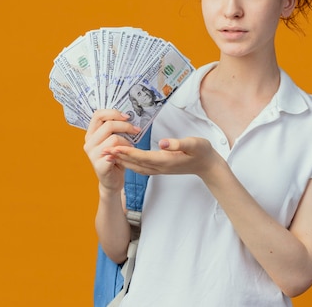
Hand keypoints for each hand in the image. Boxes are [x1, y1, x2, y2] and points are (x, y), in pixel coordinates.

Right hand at [83, 109, 140, 192]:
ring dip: (127, 142)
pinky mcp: (99, 165)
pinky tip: (126, 155)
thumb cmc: (114, 158)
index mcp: (91, 134)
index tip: (126, 116)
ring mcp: (92, 154)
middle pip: (109, 125)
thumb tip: (128, 116)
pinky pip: (116, 152)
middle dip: (126, 126)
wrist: (111, 180)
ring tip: (128, 147)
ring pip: (115, 138)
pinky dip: (125, 151)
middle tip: (136, 130)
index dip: (113, 113)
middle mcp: (89, 143)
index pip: (98, 115)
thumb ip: (115, 129)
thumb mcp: (112, 140)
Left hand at [105, 137, 221, 177]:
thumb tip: (162, 143)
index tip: (115, 147)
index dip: (128, 152)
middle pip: (135, 163)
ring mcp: (160, 169)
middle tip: (103, 151)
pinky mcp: (160, 168)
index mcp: (166, 160)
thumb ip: (178, 143)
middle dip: (119, 157)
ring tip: (109, 155)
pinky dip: (130, 163)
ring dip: (122, 161)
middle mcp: (160, 167)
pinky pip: (141, 167)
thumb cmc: (202, 152)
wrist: (207, 165)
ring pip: (137, 166)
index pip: (143, 156)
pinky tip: (124, 159)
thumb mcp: (194, 144)